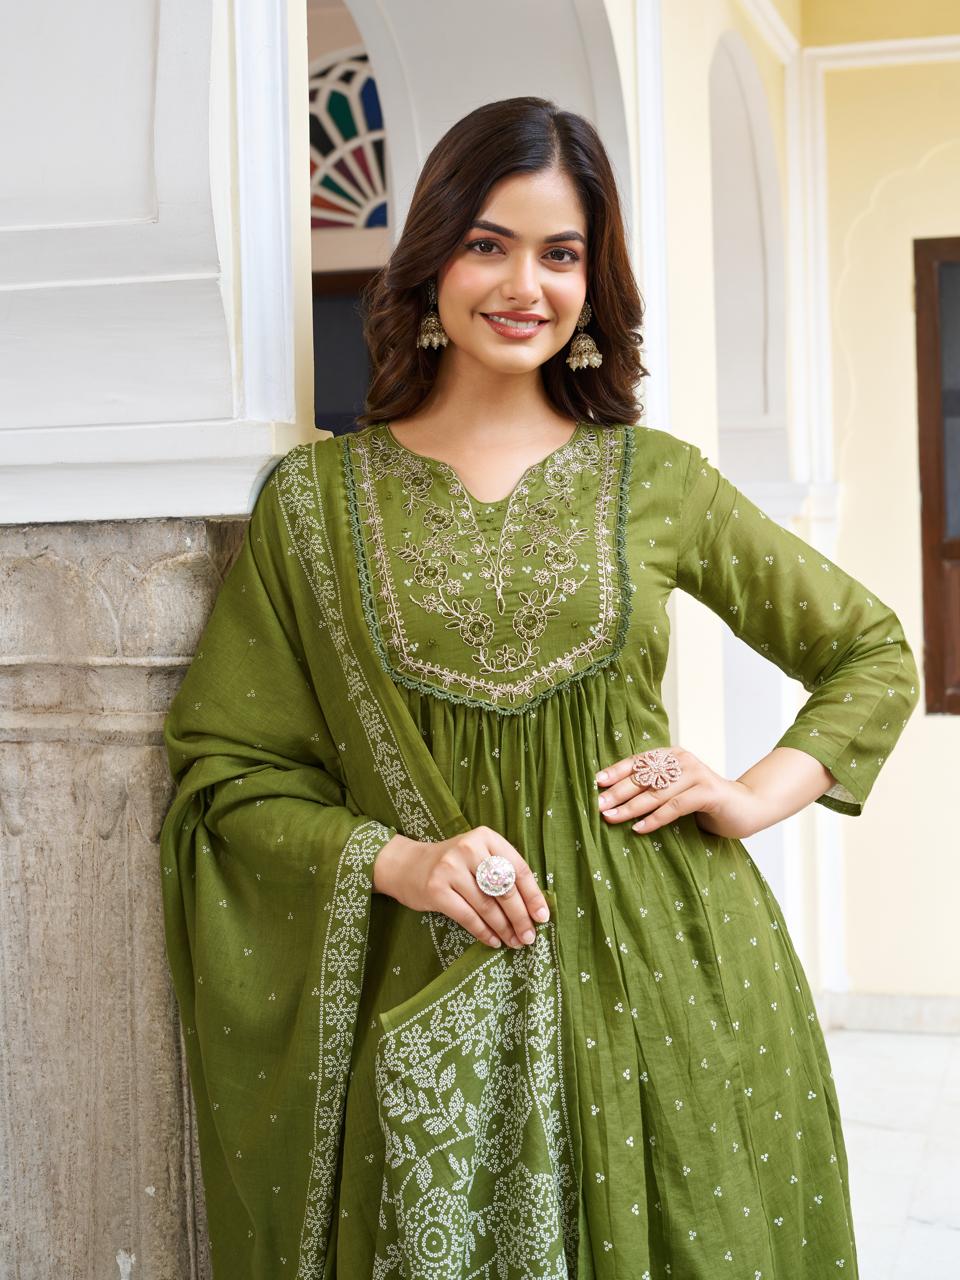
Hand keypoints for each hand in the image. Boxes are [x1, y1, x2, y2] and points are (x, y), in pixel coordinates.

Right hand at [372, 827, 550, 949]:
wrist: (407, 865)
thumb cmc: (452, 864)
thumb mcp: (478, 856)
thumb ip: (502, 873)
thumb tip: (534, 908)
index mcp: (485, 837)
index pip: (517, 869)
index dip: (533, 896)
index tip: (543, 917)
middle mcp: (468, 848)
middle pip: (504, 889)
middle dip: (520, 917)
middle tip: (530, 937)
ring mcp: (450, 868)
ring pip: (487, 906)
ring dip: (504, 929)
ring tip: (515, 942)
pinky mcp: (436, 889)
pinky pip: (468, 917)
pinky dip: (484, 932)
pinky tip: (494, 941)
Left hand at [595, 745, 763, 839]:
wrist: (745, 808)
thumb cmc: (704, 801)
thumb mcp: (676, 790)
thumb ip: (655, 788)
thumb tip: (614, 798)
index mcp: (672, 755)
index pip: (639, 761)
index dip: (617, 770)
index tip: (597, 782)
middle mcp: (683, 760)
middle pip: (644, 776)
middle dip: (618, 791)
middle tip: (599, 805)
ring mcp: (696, 774)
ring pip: (656, 792)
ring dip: (631, 807)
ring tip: (611, 818)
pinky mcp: (708, 792)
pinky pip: (674, 806)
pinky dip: (655, 819)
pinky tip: (639, 829)